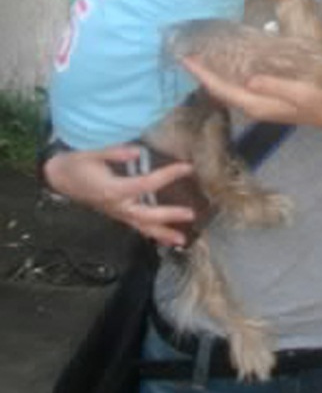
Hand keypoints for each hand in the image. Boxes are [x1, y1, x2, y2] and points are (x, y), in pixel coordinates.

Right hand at [44, 145, 195, 248]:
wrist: (59, 177)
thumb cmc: (77, 162)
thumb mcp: (91, 151)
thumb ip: (114, 152)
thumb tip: (136, 152)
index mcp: (113, 189)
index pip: (146, 184)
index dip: (168, 175)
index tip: (187, 167)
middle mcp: (117, 206)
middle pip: (146, 215)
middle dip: (169, 215)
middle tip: (191, 213)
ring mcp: (116, 213)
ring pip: (142, 227)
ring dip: (163, 234)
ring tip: (182, 241)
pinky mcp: (117, 214)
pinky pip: (136, 227)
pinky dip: (152, 233)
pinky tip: (166, 238)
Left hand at [181, 56, 321, 128]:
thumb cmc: (317, 101)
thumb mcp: (298, 92)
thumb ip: (274, 86)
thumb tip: (250, 79)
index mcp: (256, 104)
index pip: (221, 89)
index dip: (202, 74)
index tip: (186, 59)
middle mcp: (251, 107)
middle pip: (218, 91)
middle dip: (201, 75)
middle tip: (187, 55)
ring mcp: (256, 106)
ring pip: (225, 91)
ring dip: (211, 77)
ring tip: (199, 59)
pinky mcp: (261, 102)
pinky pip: (235, 90)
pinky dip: (223, 78)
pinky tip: (222, 67)